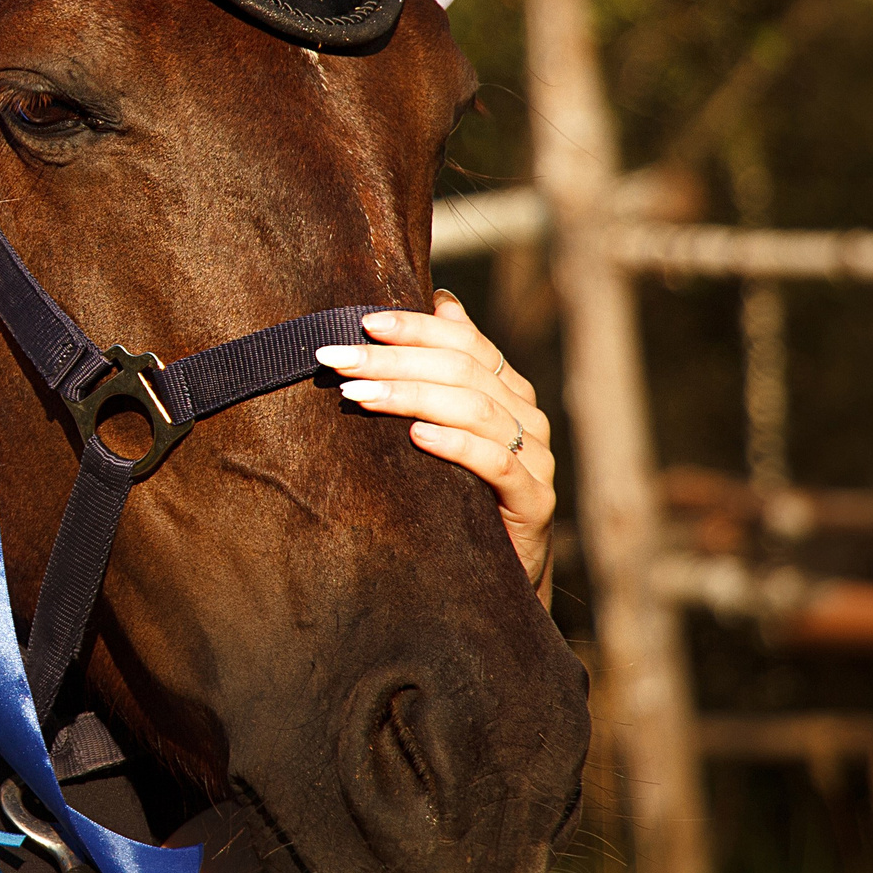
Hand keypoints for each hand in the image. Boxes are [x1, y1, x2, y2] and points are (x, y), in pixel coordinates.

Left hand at [315, 292, 554, 602]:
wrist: (492, 577)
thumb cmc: (457, 493)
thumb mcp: (442, 428)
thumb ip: (440, 370)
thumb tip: (438, 296)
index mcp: (505, 388)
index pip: (464, 340)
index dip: (415, 327)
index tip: (362, 321)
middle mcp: (526, 414)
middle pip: (462, 369)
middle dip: (393, 360)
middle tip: (337, 358)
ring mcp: (536, 457)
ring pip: (474, 409)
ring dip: (410, 396)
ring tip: (356, 394)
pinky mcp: (534, 501)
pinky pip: (497, 463)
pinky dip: (455, 444)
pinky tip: (416, 436)